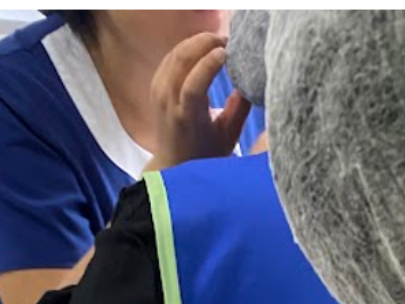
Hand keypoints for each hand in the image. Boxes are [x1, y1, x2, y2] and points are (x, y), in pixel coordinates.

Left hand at [148, 33, 249, 171]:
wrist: (174, 162)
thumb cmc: (206, 153)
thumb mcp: (228, 136)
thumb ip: (239, 109)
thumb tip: (249, 80)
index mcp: (187, 117)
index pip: (193, 84)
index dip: (209, 64)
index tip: (227, 52)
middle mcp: (169, 101)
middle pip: (182, 60)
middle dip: (204, 43)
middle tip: (226, 41)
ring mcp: (159, 91)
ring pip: (175, 53)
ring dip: (196, 42)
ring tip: (217, 43)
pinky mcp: (156, 84)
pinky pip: (171, 57)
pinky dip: (187, 48)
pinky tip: (202, 49)